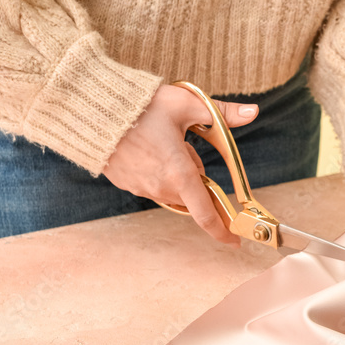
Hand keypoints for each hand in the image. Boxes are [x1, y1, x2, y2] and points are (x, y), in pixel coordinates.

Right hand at [103, 84, 257, 244]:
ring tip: (162, 143)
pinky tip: (148, 149)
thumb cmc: (140, 104)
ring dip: (176, 176)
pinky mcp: (126, 183)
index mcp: (179, 172)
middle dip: (196, 179)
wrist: (91, 107)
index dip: (223, 230)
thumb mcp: (186, 104)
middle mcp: (160, 186)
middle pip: (191, 196)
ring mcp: (140, 187)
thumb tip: (253, 112)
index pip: (206, 213)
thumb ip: (222, 112)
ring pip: (172, 191)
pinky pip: (151, 186)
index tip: (235, 241)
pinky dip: (158, 174)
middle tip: (184, 145)